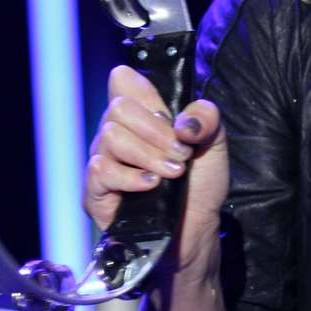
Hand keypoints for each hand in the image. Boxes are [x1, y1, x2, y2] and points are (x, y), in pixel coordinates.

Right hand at [85, 65, 228, 267]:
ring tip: (172, 174)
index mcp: (142, 116)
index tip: (169, 115)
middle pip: (118, 108)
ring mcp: (104, 160)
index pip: (123, 81)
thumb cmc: (199, 186)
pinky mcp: (95, 190)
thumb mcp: (214, 144)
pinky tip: (151, 186)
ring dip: (149, 155)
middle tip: (181, 154)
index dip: (142, 90)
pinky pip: (101, 168)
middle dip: (156, 131)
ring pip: (110, 137)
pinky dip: (131, 177)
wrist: (195, 229)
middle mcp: (118, 134)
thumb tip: (185, 120)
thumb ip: (207, 119)